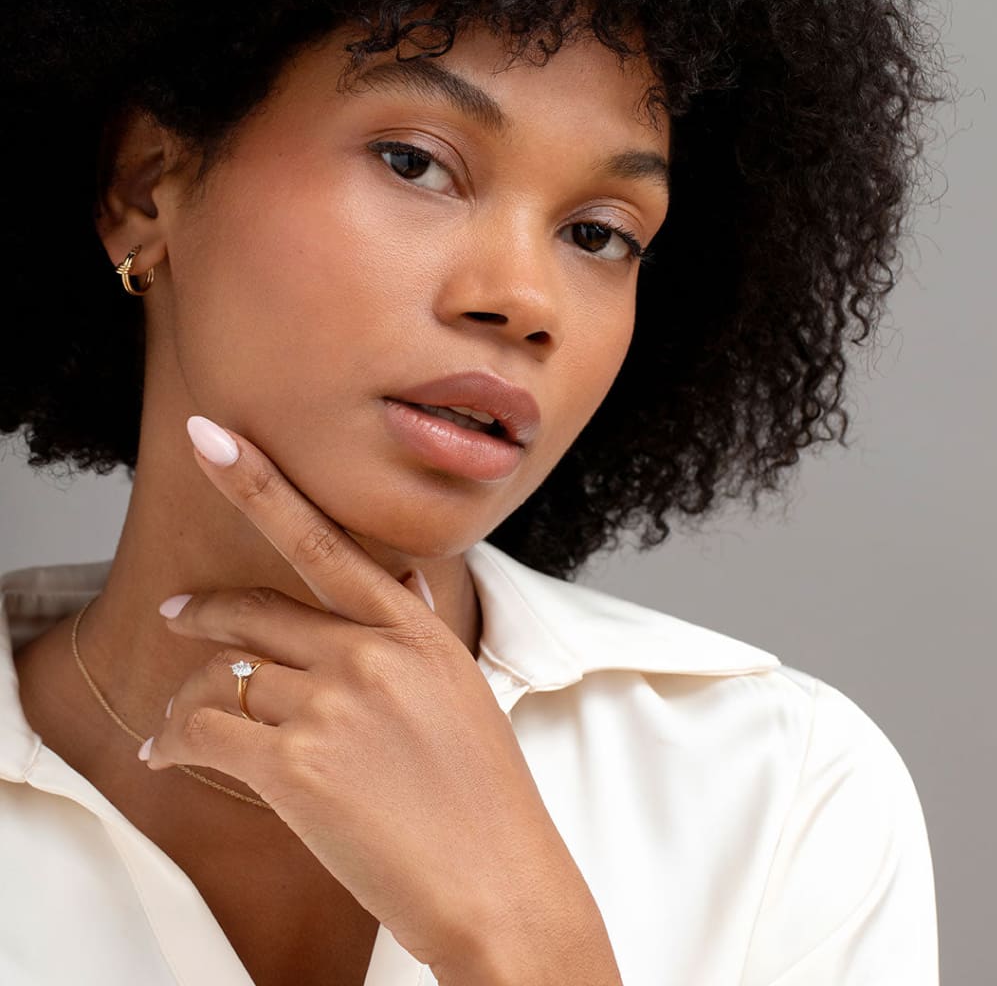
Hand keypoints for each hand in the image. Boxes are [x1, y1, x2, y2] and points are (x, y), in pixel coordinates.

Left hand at [141, 415, 619, 983]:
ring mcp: (335, 706)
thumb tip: (401, 578)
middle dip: (205, 611)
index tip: (214, 440)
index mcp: (416, 633)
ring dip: (190, 700)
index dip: (261, 486)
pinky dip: (173, 740)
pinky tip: (165, 753)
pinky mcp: (298, 766)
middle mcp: (373, 655)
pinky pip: (205, 732)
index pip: (326, 543)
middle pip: (258, 613)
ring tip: (176, 725)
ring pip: (224, 677)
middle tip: (175, 611)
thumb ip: (418, 631)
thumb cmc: (484, 799)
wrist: (501, 886)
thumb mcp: (462, 693)